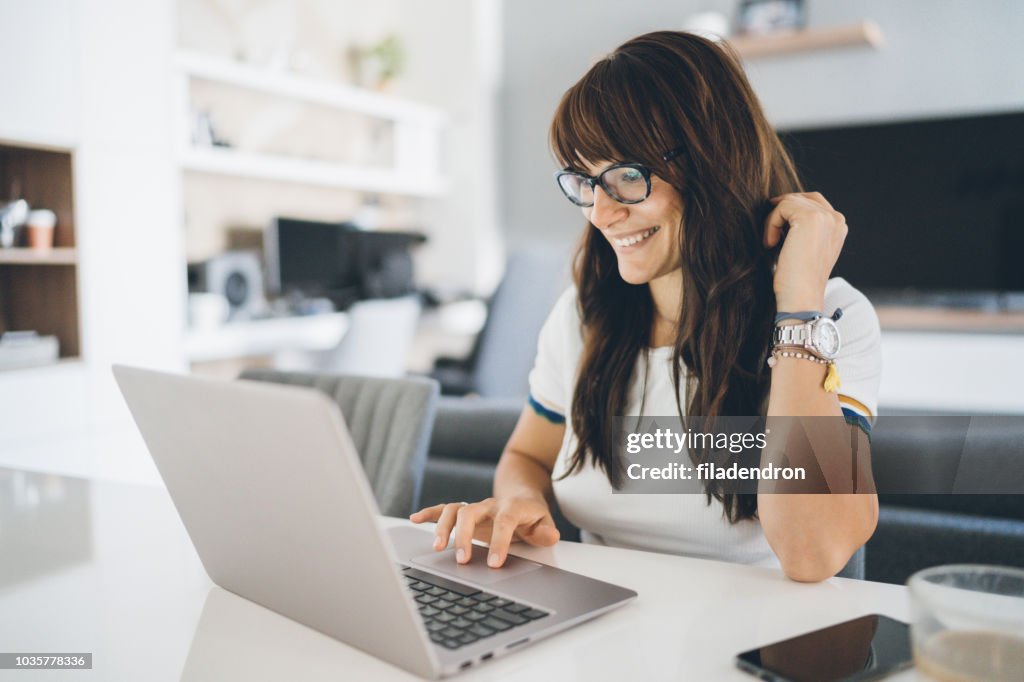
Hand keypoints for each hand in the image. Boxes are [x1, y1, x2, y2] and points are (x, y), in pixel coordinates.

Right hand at [409, 497, 559, 567]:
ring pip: (454, 510)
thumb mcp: (544, 522)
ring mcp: (475, 508)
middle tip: (463, 560)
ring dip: (443, 527)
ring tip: (437, 547)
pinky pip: (443, 509)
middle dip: (464, 536)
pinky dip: (429, 513)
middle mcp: (489, 505)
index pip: (503, 522)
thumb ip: (546, 531)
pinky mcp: (464, 512)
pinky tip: (415, 519)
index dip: (499, 542)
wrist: (520, 496)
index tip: (494, 563)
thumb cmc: (530, 515)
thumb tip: (550, 536)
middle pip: (471, 512)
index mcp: (511, 508)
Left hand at [763, 192, 847, 310]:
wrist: (801, 298)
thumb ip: (805, 229)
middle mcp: (836, 218)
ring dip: (774, 221)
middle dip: (782, 212)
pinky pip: (781, 207)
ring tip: (771, 243)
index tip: (776, 229)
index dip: (791, 210)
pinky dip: (771, 224)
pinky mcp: (810, 217)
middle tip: (771, 235)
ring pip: (789, 202)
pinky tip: (770, 244)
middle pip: (801, 198)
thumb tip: (781, 207)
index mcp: (838, 226)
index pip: (814, 202)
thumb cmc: (797, 279)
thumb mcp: (806, 249)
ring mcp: (825, 216)